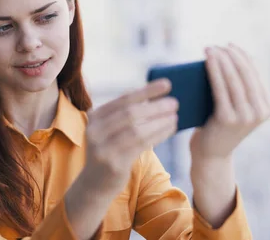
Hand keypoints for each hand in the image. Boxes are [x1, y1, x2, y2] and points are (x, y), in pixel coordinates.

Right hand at [82, 79, 178, 193]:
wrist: (94, 185)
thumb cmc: (110, 152)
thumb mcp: (110, 130)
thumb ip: (124, 115)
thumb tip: (153, 97)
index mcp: (95, 117)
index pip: (124, 99)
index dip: (147, 90)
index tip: (167, 84)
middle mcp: (95, 130)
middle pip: (130, 113)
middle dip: (155, 106)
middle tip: (175, 102)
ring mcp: (102, 148)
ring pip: (136, 130)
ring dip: (159, 122)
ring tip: (175, 117)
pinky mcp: (113, 164)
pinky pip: (140, 146)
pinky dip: (158, 136)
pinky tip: (169, 130)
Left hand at [188, 43, 269, 227]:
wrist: (210, 154)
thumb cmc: (219, 124)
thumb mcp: (235, 105)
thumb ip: (239, 87)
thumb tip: (231, 55)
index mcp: (267, 107)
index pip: (256, 74)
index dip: (243, 56)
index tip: (229, 44)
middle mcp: (261, 112)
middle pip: (246, 74)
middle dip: (231, 56)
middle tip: (216, 45)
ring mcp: (246, 117)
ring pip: (234, 80)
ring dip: (221, 60)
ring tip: (209, 49)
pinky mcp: (229, 119)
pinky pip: (221, 89)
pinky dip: (214, 72)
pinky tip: (207, 62)